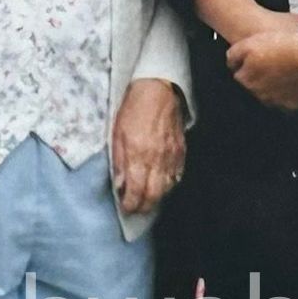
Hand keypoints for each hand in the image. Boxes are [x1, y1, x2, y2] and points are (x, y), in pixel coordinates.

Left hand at [110, 78, 186, 213]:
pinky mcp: (181, 151)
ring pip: (166, 188)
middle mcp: (156, 159)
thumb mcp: (116, 133)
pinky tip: (161, 184)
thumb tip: (119, 183)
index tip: (125, 208)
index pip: (135, 191)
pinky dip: (168, 184)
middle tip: (136, 209)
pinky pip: (177, 175)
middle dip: (144, 207)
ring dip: (156, 198)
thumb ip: (118, 160)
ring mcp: (171, 156)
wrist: (157, 89)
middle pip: (153, 195)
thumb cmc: (133, 108)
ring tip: (146, 198)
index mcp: (137, 154)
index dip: (130, 204)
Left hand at [225, 30, 297, 111]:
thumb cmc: (282, 46)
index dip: (247, 65)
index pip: (240, 75)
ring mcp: (280, 103)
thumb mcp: (248, 43)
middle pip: (256, 87)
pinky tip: (297, 81)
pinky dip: (292, 94)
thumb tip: (231, 64)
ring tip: (286, 70)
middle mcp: (261, 96)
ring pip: (273, 95)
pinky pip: (291, 101)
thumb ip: (233, 55)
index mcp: (247, 81)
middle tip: (273, 62)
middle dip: (261, 77)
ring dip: (276, 86)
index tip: (256, 58)